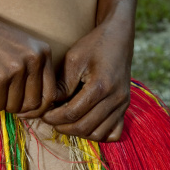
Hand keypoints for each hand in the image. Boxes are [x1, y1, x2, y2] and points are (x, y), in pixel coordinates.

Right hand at [0, 11, 55, 114]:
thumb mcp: (20, 49)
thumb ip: (32, 73)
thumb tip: (36, 109)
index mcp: (43, 52)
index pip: (51, 94)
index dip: (37, 108)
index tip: (24, 110)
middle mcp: (35, 59)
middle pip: (33, 104)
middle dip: (16, 107)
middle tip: (2, 97)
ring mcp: (17, 68)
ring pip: (14, 107)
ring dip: (0, 102)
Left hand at [40, 19, 132, 141]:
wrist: (119, 37)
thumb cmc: (94, 44)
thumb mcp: (73, 60)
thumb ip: (62, 85)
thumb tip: (49, 106)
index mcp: (101, 86)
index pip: (72, 113)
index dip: (54, 118)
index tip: (43, 114)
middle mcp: (115, 98)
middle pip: (84, 127)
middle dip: (63, 127)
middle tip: (51, 120)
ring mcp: (123, 104)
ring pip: (98, 133)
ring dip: (78, 132)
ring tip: (65, 122)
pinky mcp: (125, 106)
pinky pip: (113, 132)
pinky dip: (98, 133)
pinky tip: (86, 123)